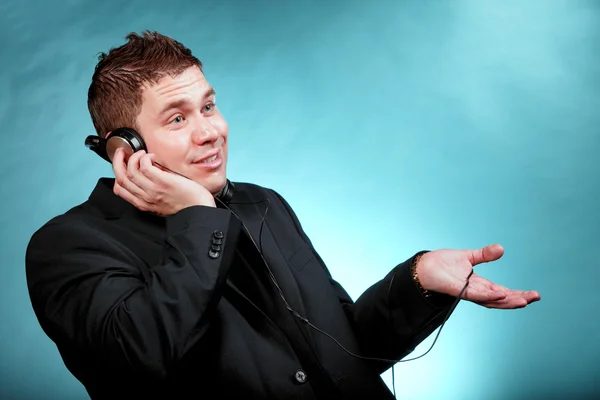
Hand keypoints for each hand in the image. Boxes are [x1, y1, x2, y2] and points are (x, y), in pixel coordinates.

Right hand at [112, 148, 215, 214]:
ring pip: (131, 171)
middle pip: (121, 178)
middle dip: (118, 161)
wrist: (199, 210)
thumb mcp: (161, 202)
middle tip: (121, 152)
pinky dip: (145, 158)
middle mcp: (145, 198)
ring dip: (133, 157)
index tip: (121, 164)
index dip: (117, 174)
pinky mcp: (163, 182)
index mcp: (143, 204)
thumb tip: (149, 172)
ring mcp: (153, 190)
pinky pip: (145, 166)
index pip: (119, 189)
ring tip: (141, 153)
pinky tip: (152, 156)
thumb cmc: (186, 206)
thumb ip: (151, 191)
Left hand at [416, 244, 540, 308]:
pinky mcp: (457, 290)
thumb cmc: (443, 265)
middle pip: (500, 299)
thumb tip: (501, 248)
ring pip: (490, 300)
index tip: (535, 295)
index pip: (503, 292)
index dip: (518, 294)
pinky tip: (500, 294)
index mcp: (480, 285)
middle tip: (535, 298)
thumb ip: (484, 254)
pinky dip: (487, 295)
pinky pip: (474, 294)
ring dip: (506, 301)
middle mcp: (476, 291)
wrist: (424, 267)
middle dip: (517, 300)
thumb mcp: (468, 257)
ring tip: (523, 300)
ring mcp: (467, 292)